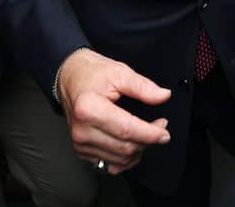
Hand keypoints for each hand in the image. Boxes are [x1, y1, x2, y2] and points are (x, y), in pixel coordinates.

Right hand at [57, 48, 171, 174]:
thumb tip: (163, 96)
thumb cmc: (92, 74)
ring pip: (120, 159)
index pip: (127, 130)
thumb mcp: (119, 72)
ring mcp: (80, 143)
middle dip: (148, 141)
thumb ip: (143, 86)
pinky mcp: (81, 151)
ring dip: (139, 150)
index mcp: (89, 109)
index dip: (150, 134)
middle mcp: (82, 130)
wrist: (70, 79)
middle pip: (125, 147)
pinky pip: (110, 164)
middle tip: (160, 127)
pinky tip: (134, 144)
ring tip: (147, 133)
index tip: (164, 132)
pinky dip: (126, 158)